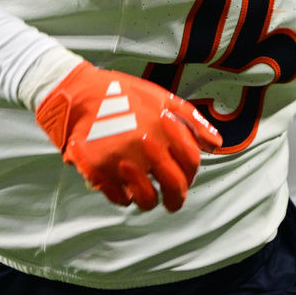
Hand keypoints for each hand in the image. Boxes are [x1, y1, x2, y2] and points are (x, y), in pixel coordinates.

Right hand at [35, 62, 221, 211]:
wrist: (79, 94)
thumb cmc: (123, 94)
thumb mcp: (163, 98)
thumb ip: (192, 121)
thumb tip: (216, 145)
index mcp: (165, 128)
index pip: (191, 163)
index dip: (191, 174)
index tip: (184, 177)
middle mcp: (147, 146)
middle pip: (174, 187)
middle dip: (176, 199)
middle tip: (170, 200)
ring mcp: (123, 161)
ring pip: (147, 200)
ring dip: (150, 199)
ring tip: (144, 192)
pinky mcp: (99, 171)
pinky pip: (119, 199)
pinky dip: (124, 196)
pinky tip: (122, 184)